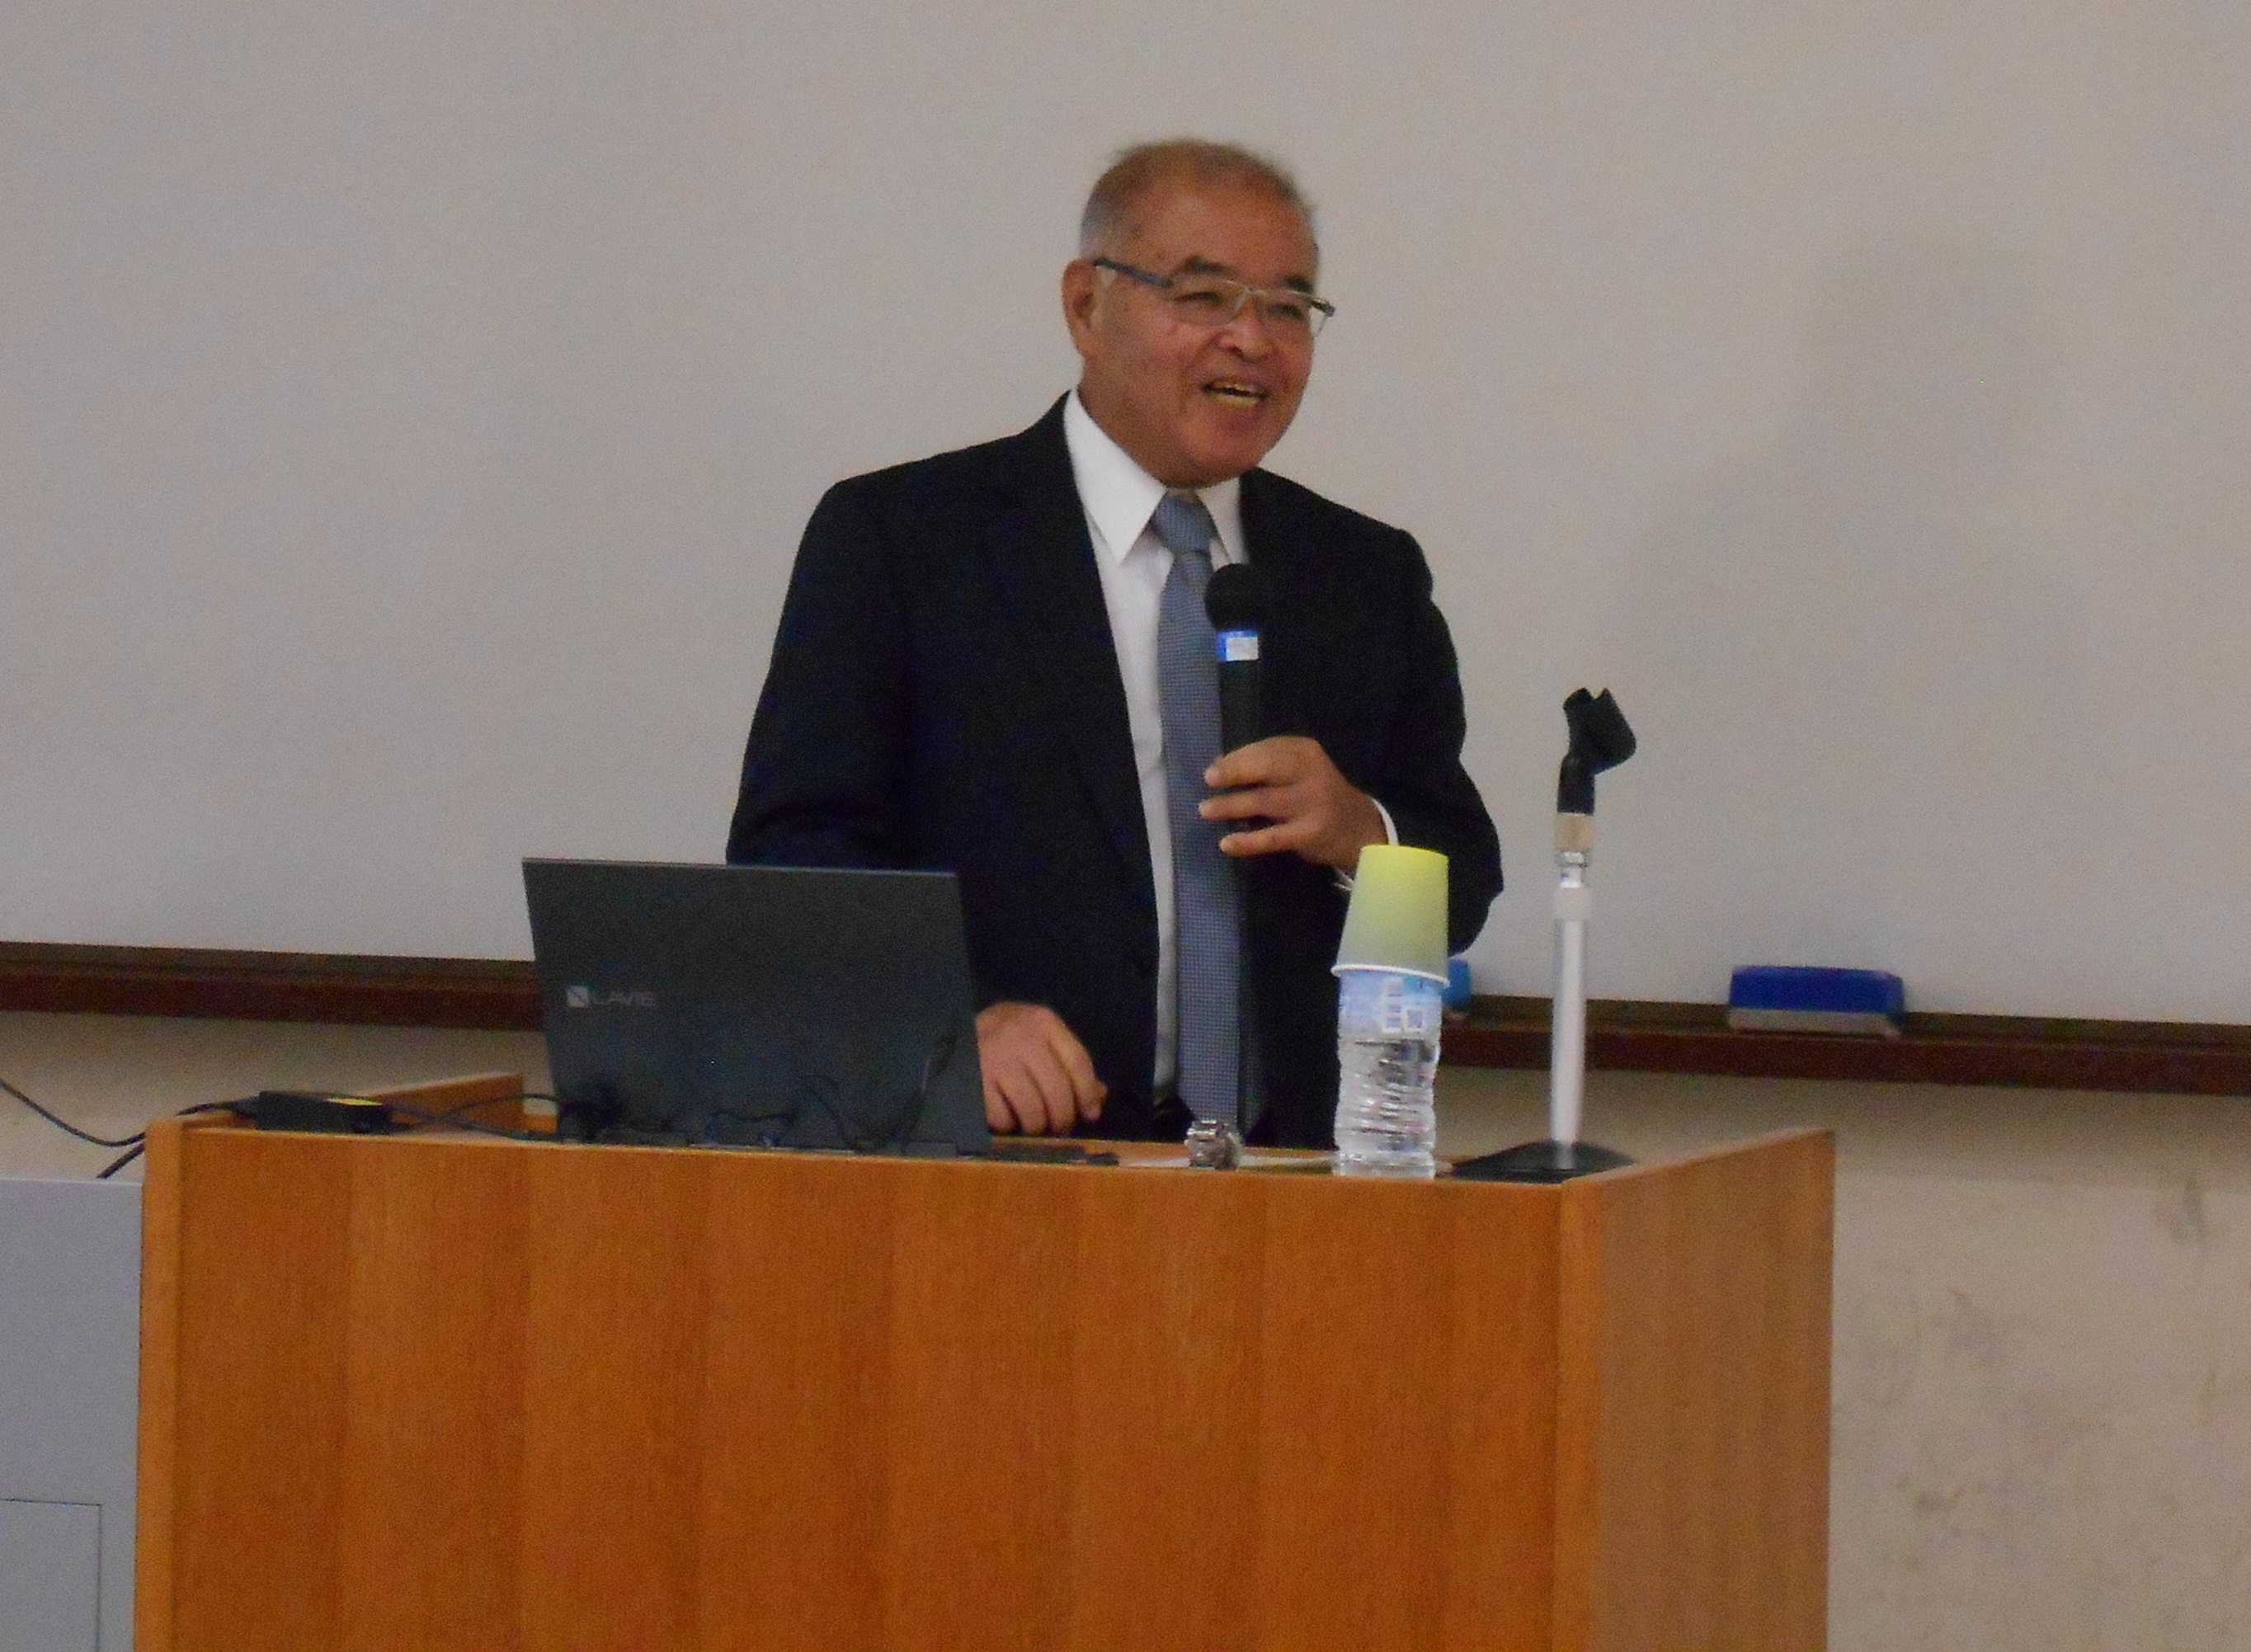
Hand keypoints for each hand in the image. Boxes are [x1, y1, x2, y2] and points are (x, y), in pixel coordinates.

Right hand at [974, 1002, 1106, 1134]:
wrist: (952, 1030)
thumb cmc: (1006, 1036)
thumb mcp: (1038, 1037)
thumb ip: (1068, 1062)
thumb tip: (1099, 1096)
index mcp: (1043, 1022)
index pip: (1078, 1062)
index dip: (1088, 1093)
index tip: (1091, 1114)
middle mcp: (1022, 1038)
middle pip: (1058, 1091)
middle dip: (1063, 1117)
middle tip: (1060, 1128)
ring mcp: (996, 1060)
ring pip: (1032, 1110)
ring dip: (1037, 1125)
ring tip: (1034, 1124)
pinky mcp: (974, 1082)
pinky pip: (1003, 1118)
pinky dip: (1008, 1125)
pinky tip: (1006, 1116)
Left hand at [1199, 736, 1387, 871]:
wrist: (1358, 828)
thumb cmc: (1315, 794)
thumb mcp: (1297, 771)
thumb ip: (1265, 765)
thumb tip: (1218, 765)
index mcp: (1305, 752)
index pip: (1267, 749)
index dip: (1237, 758)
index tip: (1212, 770)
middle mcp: (1311, 773)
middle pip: (1269, 767)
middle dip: (1236, 771)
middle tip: (1209, 780)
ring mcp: (1313, 803)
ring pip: (1266, 801)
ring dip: (1233, 805)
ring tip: (1206, 809)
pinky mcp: (1310, 833)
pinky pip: (1273, 837)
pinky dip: (1248, 841)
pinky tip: (1227, 843)